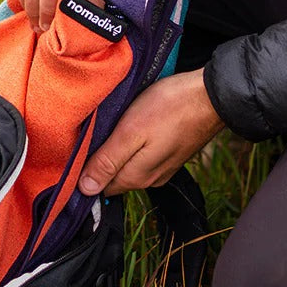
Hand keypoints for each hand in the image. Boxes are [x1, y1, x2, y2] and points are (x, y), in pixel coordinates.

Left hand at [78, 69, 224, 195]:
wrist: (211, 96)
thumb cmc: (168, 108)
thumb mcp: (130, 131)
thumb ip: (108, 161)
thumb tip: (85, 190)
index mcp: (136, 177)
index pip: (100, 187)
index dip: (84, 172)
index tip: (75, 150)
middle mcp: (149, 179)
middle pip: (113, 177)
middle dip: (98, 161)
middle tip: (90, 134)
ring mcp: (162, 167)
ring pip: (127, 166)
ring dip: (115, 152)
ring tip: (108, 128)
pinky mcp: (170, 154)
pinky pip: (142, 157)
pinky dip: (132, 146)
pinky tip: (130, 128)